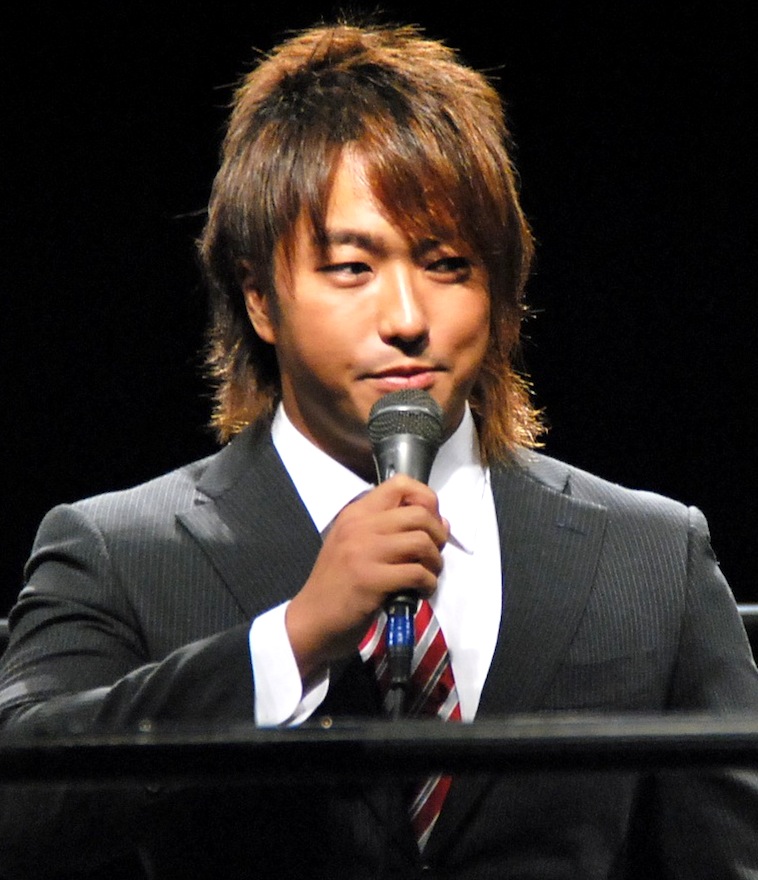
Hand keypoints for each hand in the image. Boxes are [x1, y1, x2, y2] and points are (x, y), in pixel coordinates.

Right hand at [285, 474, 448, 679]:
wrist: (311, 619)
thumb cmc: (337, 583)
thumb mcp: (356, 544)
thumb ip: (392, 529)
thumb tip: (441, 522)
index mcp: (356, 513)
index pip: (400, 484)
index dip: (426, 499)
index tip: (429, 523)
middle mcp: (359, 526)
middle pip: (419, 513)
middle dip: (437, 535)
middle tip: (433, 555)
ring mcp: (364, 552)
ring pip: (421, 541)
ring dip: (434, 561)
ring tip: (428, 575)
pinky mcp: (371, 580)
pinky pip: (416, 573)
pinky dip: (428, 583)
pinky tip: (421, 591)